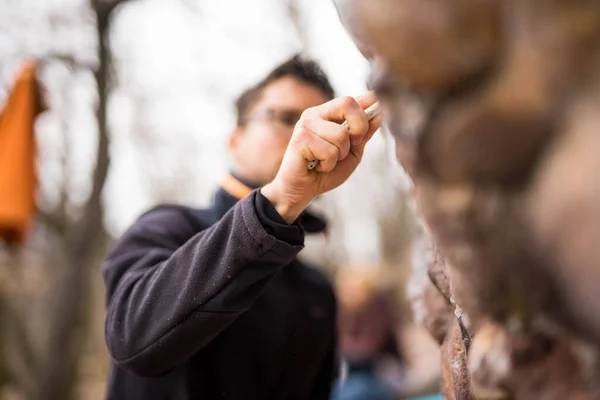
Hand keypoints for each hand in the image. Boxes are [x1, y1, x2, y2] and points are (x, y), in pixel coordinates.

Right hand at [261, 91, 381, 222]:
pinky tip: (317, 166)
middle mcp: (314, 114)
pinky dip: (328, 165)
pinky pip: (329, 151)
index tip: (379, 110)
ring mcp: (306, 125)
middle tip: (352, 145)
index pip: (351, 99)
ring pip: (341, 135)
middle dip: (360, 126)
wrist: (300, 191)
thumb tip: (379, 115)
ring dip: (340, 155)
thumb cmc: (325, 172)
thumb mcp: (351, 153)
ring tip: (326, 162)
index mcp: (327, 114)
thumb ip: (363, 135)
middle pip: (347, 103)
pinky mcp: (300, 139)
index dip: (369, 103)